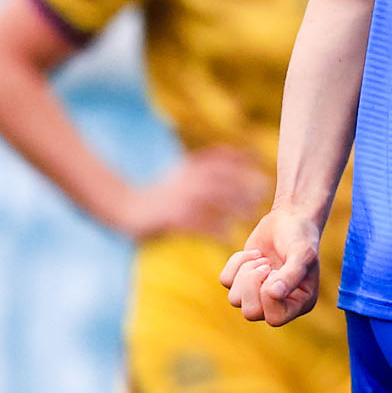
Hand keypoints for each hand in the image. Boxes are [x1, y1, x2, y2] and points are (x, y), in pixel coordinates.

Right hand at [112, 146, 269, 241]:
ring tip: (250, 214)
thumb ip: (211, 167)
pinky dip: (214, 229)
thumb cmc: (165, 192)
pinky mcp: (170, 217)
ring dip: (233, 206)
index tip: (261, 160)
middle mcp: (185, 179)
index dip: (241, 156)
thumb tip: (247, 156)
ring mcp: (177, 198)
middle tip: (263, 192)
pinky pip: (196, 223)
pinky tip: (228, 235)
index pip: (220, 157)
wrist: (128, 208)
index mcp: (190, 167)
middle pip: (219, 178)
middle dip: (242, 183)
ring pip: (210, 199)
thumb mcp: (186, 172)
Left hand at [222, 206, 323, 325]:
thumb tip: (273, 294)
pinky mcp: (242, 281)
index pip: (275, 319)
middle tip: (266, 264)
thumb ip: (291, 275)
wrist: (289, 218)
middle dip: (253, 285)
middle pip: (250, 313)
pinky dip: (236, 263)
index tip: (275, 271)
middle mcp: (280, 303)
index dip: (268, 297)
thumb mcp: (302, 254)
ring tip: (262, 258)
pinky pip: (226, 281)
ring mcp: (259, 294)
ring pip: (234, 300)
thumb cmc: (301, 236)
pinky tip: (254, 253)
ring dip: (246, 272)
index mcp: (300, 303)